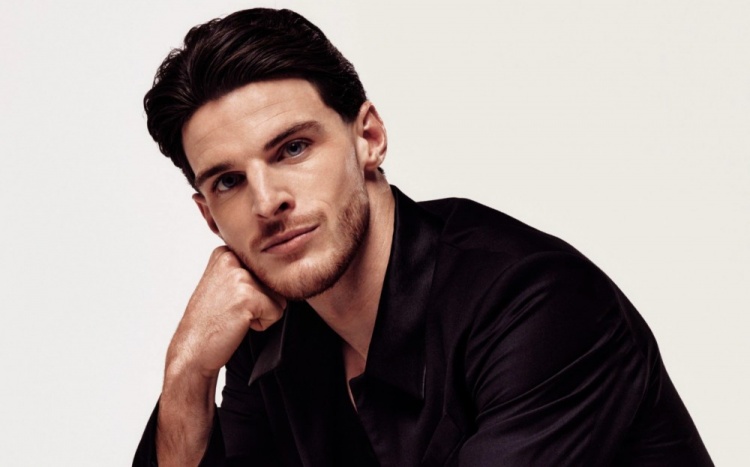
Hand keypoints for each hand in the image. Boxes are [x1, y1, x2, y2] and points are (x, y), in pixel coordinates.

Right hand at [166, 245, 285, 379]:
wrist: (192, 350)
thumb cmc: (210, 321)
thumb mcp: (223, 283)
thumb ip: (246, 269)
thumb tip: (280, 263)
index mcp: (225, 253)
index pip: (265, 269)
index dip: (255, 291)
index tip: (231, 300)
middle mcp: (231, 259)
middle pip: (273, 281)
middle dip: (261, 300)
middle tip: (232, 310)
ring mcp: (239, 277)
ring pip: (278, 296)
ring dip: (262, 312)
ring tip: (235, 316)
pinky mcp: (248, 296)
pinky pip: (277, 312)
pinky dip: (262, 324)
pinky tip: (238, 324)